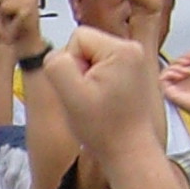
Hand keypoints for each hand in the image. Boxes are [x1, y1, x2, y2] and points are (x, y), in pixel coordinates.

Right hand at [33, 25, 165, 163]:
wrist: (129, 151)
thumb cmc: (106, 129)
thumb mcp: (72, 96)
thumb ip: (57, 66)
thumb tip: (55, 55)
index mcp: (122, 50)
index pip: (78, 37)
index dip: (70, 63)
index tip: (82, 89)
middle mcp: (133, 50)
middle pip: (85, 45)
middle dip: (79, 70)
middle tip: (89, 98)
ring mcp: (134, 61)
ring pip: (91, 57)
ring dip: (87, 79)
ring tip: (97, 101)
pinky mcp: (131, 72)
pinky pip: (101, 67)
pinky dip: (96, 83)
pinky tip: (103, 101)